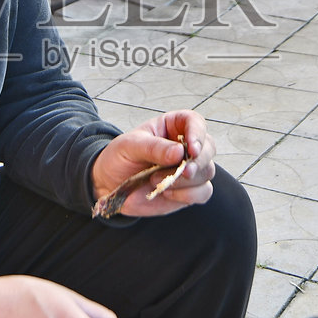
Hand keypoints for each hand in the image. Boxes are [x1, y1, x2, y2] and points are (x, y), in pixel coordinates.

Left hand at [91, 109, 216, 218]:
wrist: (109, 184)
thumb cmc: (120, 157)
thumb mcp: (129, 146)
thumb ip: (154, 147)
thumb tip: (179, 152)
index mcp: (174, 127)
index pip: (196, 122)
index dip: (198, 133)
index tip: (191, 148)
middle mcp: (186, 147)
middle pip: (208, 148)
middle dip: (198, 161)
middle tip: (182, 170)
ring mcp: (190, 169)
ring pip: (207, 171)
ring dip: (187, 180)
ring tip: (157, 181)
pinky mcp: (188, 191)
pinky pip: (203, 192)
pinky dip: (189, 195)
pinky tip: (168, 193)